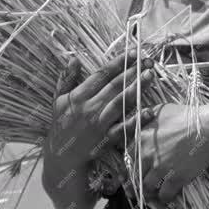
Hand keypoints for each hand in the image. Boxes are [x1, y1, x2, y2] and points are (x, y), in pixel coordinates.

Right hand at [44, 50, 156, 173]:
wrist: (61, 155)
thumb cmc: (61, 124)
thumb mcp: (58, 100)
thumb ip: (66, 79)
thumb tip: (74, 59)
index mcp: (78, 96)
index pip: (101, 75)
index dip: (118, 63)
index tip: (132, 53)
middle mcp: (89, 107)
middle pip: (114, 86)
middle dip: (132, 72)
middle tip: (148, 61)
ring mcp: (98, 124)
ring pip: (120, 103)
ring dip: (136, 89)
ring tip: (150, 76)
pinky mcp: (105, 139)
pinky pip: (123, 128)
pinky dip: (136, 120)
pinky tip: (149, 111)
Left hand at [133, 103, 208, 204]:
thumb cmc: (187, 116)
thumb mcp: (161, 110)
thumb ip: (147, 118)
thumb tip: (141, 120)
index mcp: (141, 138)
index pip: (127, 157)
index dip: (127, 167)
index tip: (126, 173)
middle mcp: (147, 154)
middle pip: (134, 174)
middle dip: (132, 184)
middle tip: (133, 192)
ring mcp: (160, 168)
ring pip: (146, 187)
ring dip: (147, 193)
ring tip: (148, 196)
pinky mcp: (175, 178)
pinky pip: (164, 194)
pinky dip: (164, 197)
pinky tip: (165, 198)